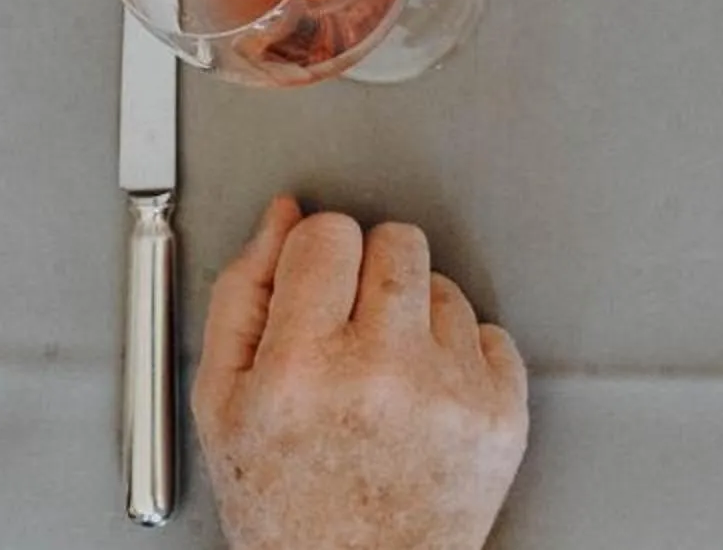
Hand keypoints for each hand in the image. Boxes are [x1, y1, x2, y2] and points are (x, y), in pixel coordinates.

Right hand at [194, 197, 529, 549]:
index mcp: (302, 366)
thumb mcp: (222, 404)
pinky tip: (426, 401)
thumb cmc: (287, 507)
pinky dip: (460, 359)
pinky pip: (489, 332)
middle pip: (396, 241)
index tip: (314, 292)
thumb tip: (283, 216)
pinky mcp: (500, 413)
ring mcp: (449, 392)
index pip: (328, 233)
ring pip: (443, 285)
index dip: (317, 260)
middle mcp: (381, 372)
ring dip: (415, 318)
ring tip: (385, 382)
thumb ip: (242, 295)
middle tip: (350, 333)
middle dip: (370, 274)